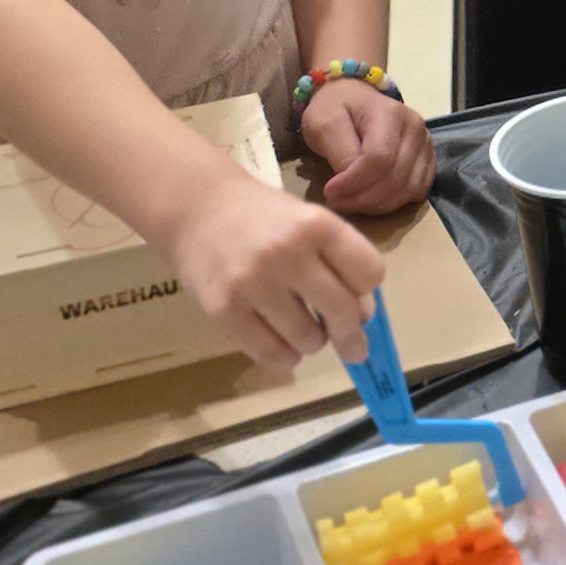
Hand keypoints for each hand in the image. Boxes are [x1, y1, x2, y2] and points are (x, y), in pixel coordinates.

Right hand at [165, 182, 382, 370]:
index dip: (367, 292)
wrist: (197, 208)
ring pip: (309, 339)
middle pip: (343, 311)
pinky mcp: (224, 310)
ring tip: (304, 330)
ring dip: (314, 342)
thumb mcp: (308, 221)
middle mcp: (288, 251)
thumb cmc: (263, 217)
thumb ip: (338, 261)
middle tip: (351, 343)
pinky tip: (284, 345)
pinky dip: (286, 356)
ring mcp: (253, 282)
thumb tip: (363, 318)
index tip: (358, 299)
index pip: (369, 273)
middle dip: (351, 334)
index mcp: (317, 223)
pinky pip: (272, 354)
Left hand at [301, 78, 434, 216]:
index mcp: (391, 114)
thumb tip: (352, 183)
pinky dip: (393, 202)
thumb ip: (340, 151)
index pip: (380, 159)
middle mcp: (415, 128)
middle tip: (336, 202)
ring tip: (350, 202)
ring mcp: (425, 144)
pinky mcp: (426, 159)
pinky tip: (370, 199)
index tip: (329, 191)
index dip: (355, 182)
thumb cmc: (334, 108)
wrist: (351, 96)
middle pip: (396, 178)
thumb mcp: (324, 123)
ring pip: (408, 189)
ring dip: (377, 205)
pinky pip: (416, 191)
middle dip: (363, 199)